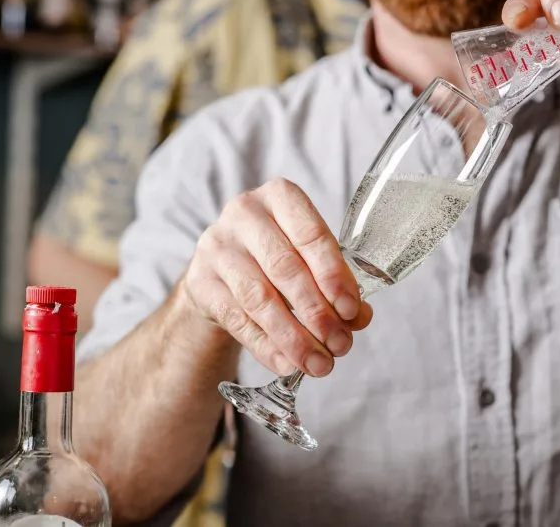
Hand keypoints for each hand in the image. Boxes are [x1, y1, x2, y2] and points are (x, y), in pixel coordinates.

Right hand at [182, 177, 371, 377]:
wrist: (222, 270)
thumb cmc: (278, 257)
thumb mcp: (310, 259)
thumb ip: (337, 284)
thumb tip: (359, 317)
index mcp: (280, 196)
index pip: (310, 234)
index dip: (333, 275)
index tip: (351, 310)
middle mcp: (244, 213)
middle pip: (284, 267)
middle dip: (317, 312)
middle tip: (341, 344)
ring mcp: (216, 246)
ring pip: (259, 297)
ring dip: (293, 336)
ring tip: (319, 363)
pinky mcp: (199, 281)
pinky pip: (237, 319)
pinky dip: (266, 346)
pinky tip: (287, 363)